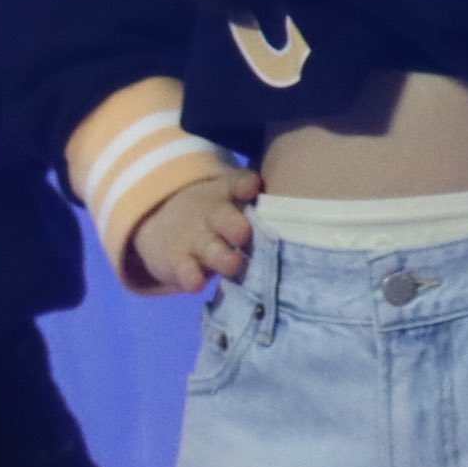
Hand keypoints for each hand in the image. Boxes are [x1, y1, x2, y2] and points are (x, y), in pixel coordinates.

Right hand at [129, 167, 262, 293]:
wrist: (160, 222)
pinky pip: (185, 271)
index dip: (245, 185)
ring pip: (210, 248)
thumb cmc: (216, 214)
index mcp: (227, 194)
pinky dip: (191, 277)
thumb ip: (257, 203)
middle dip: (235, 225)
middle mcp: (212, 215)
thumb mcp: (230, 199)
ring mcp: (195, 239)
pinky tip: (197, 282)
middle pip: (224, 217)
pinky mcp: (179, 262)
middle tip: (245, 233)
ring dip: (222, 257)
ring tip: (234, 264)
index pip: (237, 184)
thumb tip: (306, 212)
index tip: (253, 188)